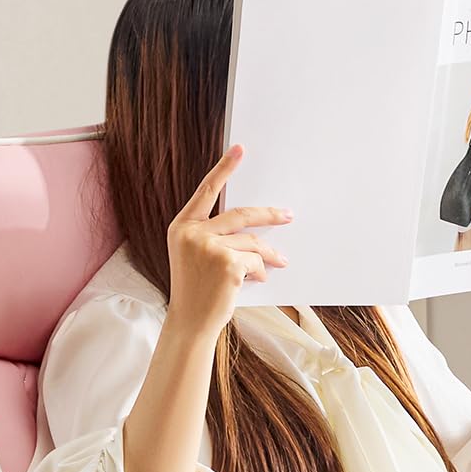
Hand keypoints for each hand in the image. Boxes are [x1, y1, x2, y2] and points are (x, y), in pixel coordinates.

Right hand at [166, 143, 291, 340]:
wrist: (190, 321)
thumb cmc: (196, 291)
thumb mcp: (195, 256)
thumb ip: (214, 236)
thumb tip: (254, 231)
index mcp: (182, 226)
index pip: (206, 190)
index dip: (224, 169)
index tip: (240, 149)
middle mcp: (193, 232)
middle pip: (241, 214)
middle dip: (269, 215)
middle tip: (288, 215)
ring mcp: (210, 247)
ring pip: (252, 243)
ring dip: (269, 255)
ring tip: (279, 263)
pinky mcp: (227, 264)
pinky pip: (256, 263)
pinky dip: (261, 273)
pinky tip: (255, 281)